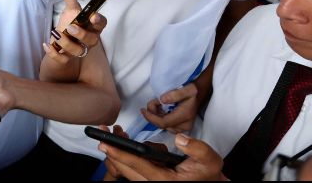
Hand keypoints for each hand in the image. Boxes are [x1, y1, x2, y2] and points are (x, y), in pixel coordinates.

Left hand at [44, 0, 106, 62]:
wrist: (60, 41)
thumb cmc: (71, 24)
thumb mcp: (71, 10)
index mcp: (92, 27)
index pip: (101, 25)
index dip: (99, 21)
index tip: (93, 16)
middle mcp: (89, 40)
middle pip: (91, 40)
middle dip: (82, 34)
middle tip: (70, 27)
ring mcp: (79, 50)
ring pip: (78, 51)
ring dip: (66, 43)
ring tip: (56, 34)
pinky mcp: (67, 58)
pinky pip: (63, 59)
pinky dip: (54, 53)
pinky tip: (46, 44)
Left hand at [101, 132, 225, 180]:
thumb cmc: (207, 173)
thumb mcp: (209, 159)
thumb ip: (196, 148)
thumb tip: (180, 139)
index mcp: (165, 180)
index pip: (137, 166)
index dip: (120, 154)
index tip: (105, 144)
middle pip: (125, 169)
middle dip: (112, 152)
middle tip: (102, 134)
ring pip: (125, 171)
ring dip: (117, 154)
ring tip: (113, 135)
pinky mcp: (149, 180)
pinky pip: (131, 170)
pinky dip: (125, 157)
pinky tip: (124, 143)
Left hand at [141, 83, 198, 132]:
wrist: (200, 94)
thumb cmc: (193, 91)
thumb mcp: (187, 89)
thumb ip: (175, 94)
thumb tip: (162, 100)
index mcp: (185, 116)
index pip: (163, 122)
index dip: (151, 117)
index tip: (143, 110)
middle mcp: (184, 125)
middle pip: (162, 125)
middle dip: (153, 114)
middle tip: (154, 101)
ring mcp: (183, 127)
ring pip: (163, 125)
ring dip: (156, 115)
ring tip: (158, 103)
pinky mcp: (180, 127)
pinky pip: (166, 124)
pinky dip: (160, 117)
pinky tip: (161, 108)